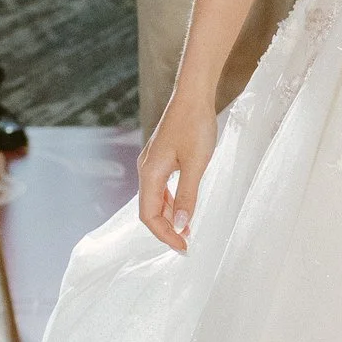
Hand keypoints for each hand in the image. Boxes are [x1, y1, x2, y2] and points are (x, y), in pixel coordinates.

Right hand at [138, 85, 216, 250]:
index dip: (165, 235)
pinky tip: (184, 206)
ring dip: (169, 216)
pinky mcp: (161, 156)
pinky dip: (170, 201)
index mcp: (150, 173)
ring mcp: (152, 162)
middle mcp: (146, 169)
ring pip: (155, 198)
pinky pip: (161, 186)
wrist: (193, 94)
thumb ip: (187, 196)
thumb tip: (180, 225)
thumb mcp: (195, 164)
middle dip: (166, 229)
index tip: (184, 247)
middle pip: (149, 209)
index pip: (149, 216)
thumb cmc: (195, 126)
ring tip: (188, 229)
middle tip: (187, 244)